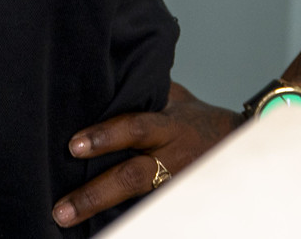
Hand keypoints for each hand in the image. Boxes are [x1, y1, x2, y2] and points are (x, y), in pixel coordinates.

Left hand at [51, 81, 237, 227]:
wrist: (237, 145)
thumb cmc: (197, 119)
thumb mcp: (173, 99)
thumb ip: (142, 91)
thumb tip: (104, 76)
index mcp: (169, 126)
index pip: (135, 128)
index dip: (105, 137)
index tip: (74, 146)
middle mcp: (171, 158)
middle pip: (132, 177)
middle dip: (95, 193)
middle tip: (62, 206)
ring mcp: (173, 183)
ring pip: (135, 200)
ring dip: (100, 209)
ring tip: (67, 218)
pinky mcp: (173, 198)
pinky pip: (143, 207)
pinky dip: (120, 215)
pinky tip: (92, 224)